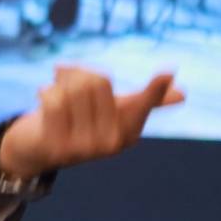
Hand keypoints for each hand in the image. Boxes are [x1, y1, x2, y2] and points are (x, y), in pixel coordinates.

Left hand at [0, 66, 185, 176]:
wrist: (36, 147)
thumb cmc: (79, 120)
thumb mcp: (111, 109)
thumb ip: (144, 101)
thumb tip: (184, 94)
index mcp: (128, 131)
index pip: (143, 103)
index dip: (155, 89)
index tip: (168, 70)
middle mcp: (112, 143)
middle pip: (97, 80)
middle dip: (79, 74)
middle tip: (69, 82)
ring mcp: (86, 149)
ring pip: (73, 87)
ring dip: (60, 81)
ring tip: (56, 91)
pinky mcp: (59, 148)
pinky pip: (52, 99)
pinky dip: (46, 91)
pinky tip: (43, 100)